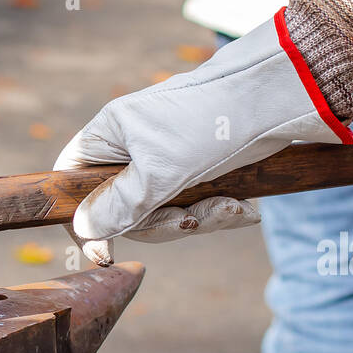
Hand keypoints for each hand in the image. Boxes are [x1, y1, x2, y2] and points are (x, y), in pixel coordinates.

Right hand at [55, 14, 350, 261]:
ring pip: (163, 210)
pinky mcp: (199, 166)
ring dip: (200, 219)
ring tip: (233, 208)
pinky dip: (219, 210)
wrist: (282, 98)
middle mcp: (133, 144)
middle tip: (189, 222)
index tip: (102, 253)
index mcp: (110, 134)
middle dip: (162, 223)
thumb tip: (82, 229)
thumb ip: (116, 207)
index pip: (71, 180)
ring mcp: (166, 156)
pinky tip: (245, 208)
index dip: (82, 220)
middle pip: (123, 207)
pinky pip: (194, 203)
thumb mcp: (158, 175)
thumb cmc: (212, 125)